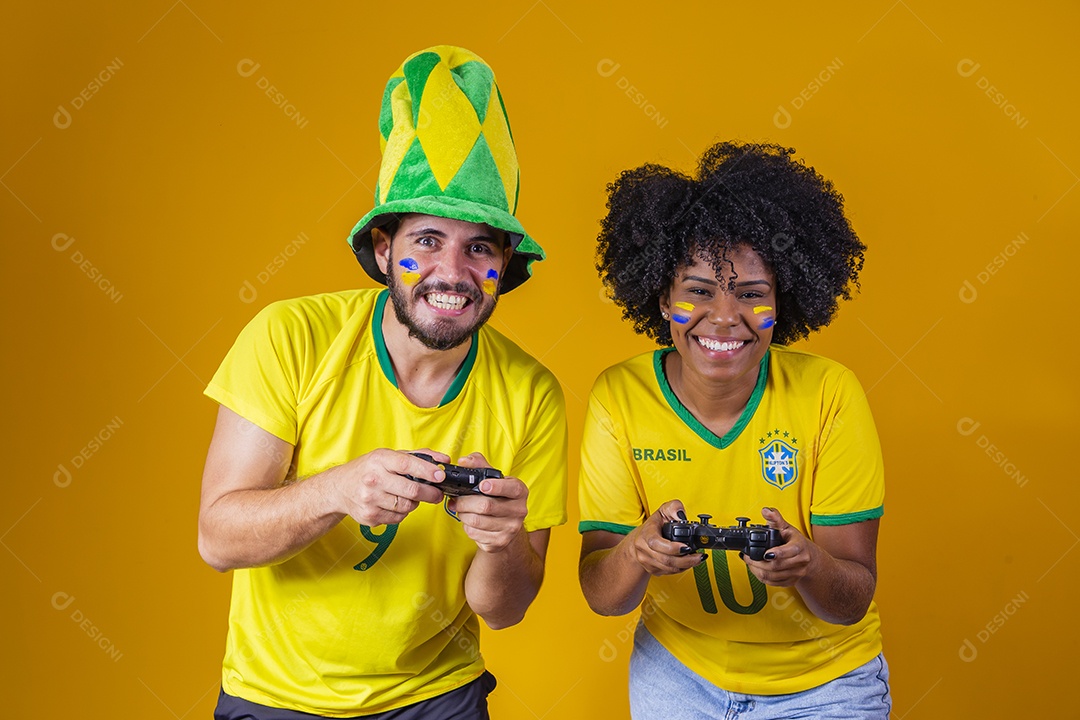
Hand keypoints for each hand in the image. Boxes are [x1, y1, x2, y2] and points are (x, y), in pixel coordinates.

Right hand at [330, 448, 445, 526]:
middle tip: (437, 494)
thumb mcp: (389, 456)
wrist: (340, 488)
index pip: (407, 464)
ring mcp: (370, 499)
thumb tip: (444, 460)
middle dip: (430, 494)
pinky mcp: (369, 516)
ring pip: (407, 506)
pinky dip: (402, 512)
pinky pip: (398, 518)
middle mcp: (373, 479)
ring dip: (414, 503)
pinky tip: (394, 504)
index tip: (441, 476)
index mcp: (379, 460)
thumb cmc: (369, 469)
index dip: (427, 471)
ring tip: (408, 496)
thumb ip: (418, 456)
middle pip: (411, 491)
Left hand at [447, 452, 528, 552]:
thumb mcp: (492, 478)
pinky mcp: (499, 542)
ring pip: (477, 521)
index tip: (482, 486)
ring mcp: (511, 529)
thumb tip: (463, 461)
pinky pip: (475, 534)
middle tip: (456, 500)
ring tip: (462, 510)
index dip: (496, 487)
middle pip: (486, 506)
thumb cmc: (497, 497)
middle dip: (465, 502)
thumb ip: (479, 465)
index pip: (511, 488)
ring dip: (463, 514)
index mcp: (519, 491)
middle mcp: (519, 510)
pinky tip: (469, 522)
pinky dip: (466, 527)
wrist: (505, 525)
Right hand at [626, 499, 705, 576]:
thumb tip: (681, 516)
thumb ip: (674, 508)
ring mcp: (646, 561)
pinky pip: (669, 572)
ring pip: (669, 568)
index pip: (656, 543)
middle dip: (686, 560)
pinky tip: (688, 562)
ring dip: (686, 565)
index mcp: (645, 533)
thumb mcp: (664, 510)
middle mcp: (643, 549)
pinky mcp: (652, 569)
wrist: (641, 538)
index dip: (673, 548)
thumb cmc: (655, 525)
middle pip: (666, 560)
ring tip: (697, 558)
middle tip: (699, 556)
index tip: (687, 547)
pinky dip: (681, 568)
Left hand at [741, 506, 814, 586]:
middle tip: (747, 556)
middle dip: (757, 562)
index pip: (790, 551)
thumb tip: (766, 510)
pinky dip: (761, 577)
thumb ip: (775, 518)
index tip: (765, 553)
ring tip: (749, 562)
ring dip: (757, 570)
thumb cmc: (795, 541)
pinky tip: (756, 569)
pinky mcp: (791, 582)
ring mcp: (796, 574)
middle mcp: (800, 562)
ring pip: (772, 576)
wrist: (808, 557)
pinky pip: (773, 583)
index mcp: (800, 547)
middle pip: (776, 566)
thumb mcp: (786, 527)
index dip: (777, 553)